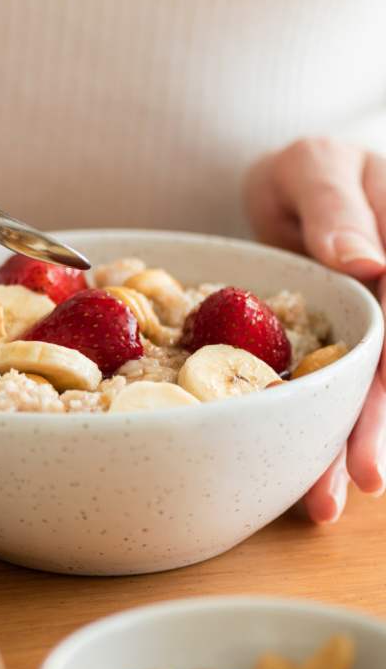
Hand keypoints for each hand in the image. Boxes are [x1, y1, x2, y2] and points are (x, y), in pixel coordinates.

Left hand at [244, 136, 385, 522]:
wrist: (291, 184)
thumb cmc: (304, 168)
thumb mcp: (314, 167)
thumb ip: (337, 207)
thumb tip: (369, 262)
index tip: (376, 424)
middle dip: (376, 426)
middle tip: (356, 482)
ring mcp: (374, 324)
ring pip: (369, 387)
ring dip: (354, 441)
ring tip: (326, 502)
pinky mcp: (344, 344)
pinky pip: (339, 386)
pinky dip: (329, 424)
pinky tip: (315, 471)